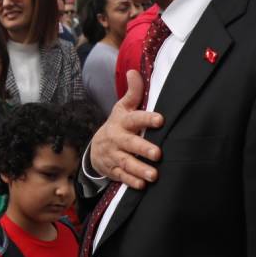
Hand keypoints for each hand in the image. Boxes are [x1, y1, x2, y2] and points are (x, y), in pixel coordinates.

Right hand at [90, 70, 163, 189]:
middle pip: (130, 144)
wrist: (96, 147)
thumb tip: (134, 71)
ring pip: (126, 162)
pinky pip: (121, 176)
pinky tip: (142, 185)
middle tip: (158, 154)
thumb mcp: (122, 108)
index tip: (160, 120)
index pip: (135, 118)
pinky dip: (131, 181)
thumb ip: (133, 92)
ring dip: (139, 169)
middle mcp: (117, 139)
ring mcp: (114, 155)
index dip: (146, 118)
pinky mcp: (113, 170)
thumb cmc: (117, 125)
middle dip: (143, 149)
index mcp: (122, 122)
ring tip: (154, 175)